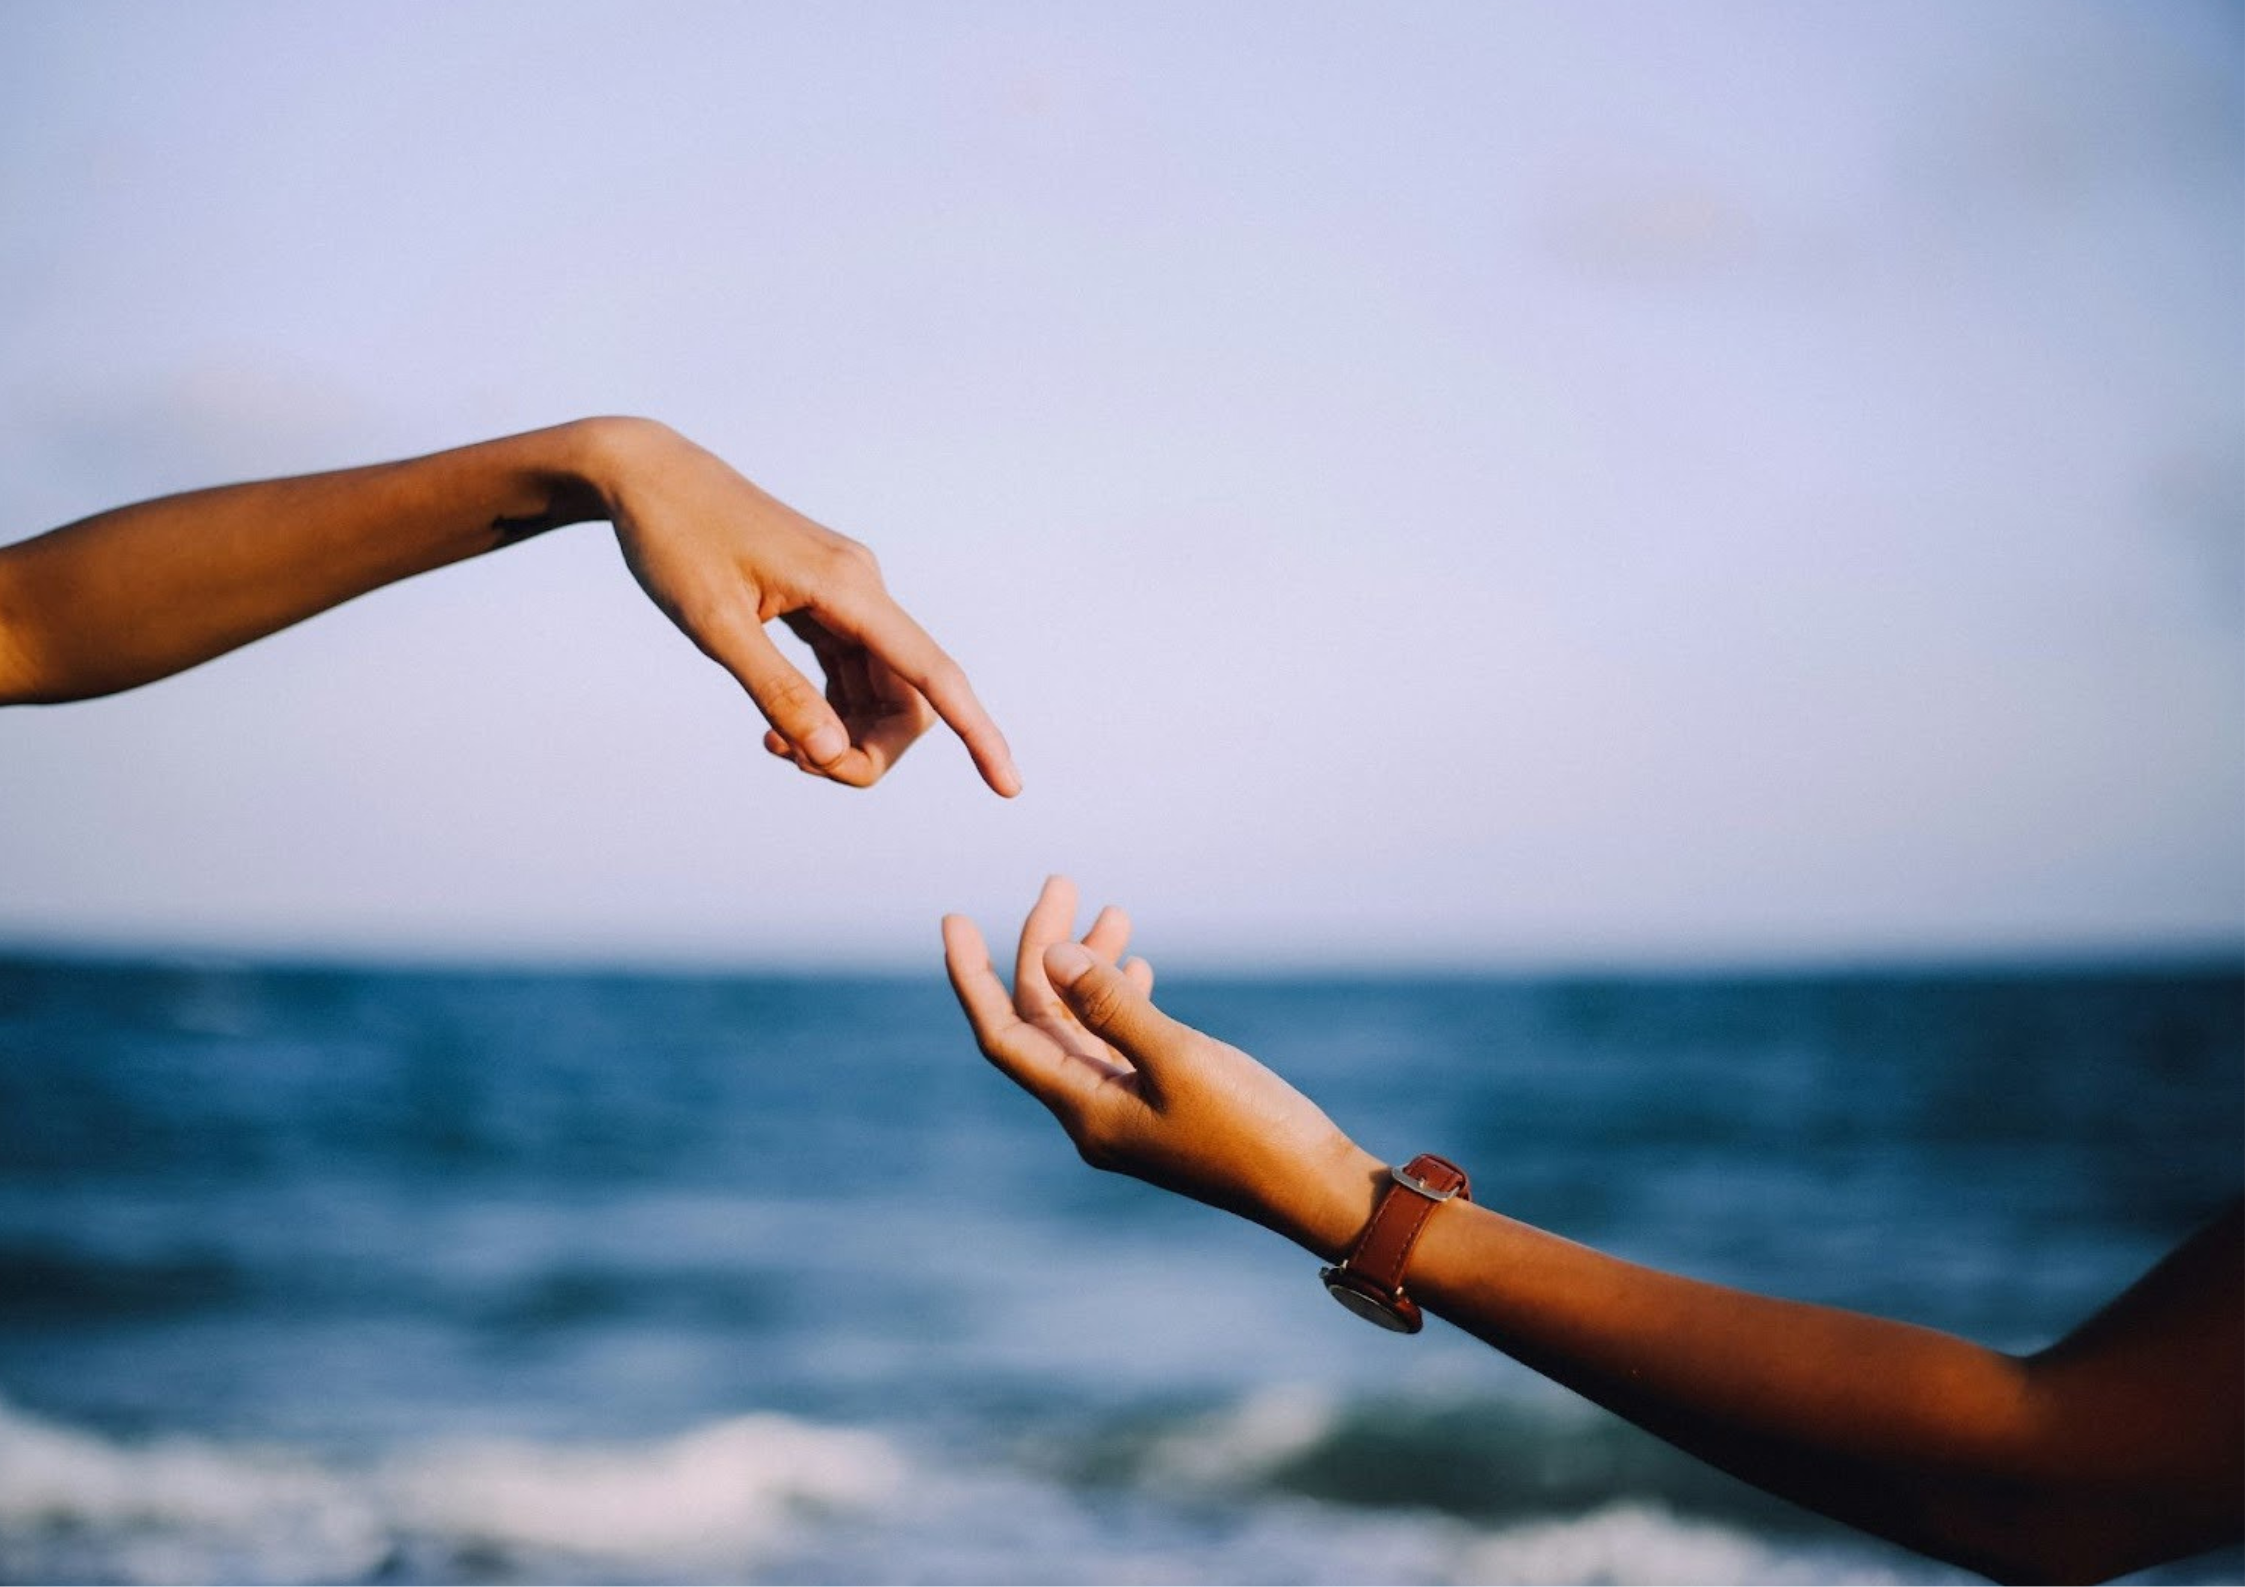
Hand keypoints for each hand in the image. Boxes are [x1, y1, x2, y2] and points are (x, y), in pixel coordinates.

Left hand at [587, 419, 1019, 794]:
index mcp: (848, 588)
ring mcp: (846, 593)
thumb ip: (775, 690)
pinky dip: (828, 710)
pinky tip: (781, 730)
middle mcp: (862, 587)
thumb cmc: (673, 541)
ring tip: (777, 749)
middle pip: (908, 697)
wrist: (646, 474)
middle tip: (800, 767)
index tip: (1009, 788)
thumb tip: (829, 752)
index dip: (977, 734)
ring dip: (844, 735)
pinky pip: (851, 670)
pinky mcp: (824, 600)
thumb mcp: (715, 625)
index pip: (932, 673)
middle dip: (869, 749)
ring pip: (880, 689)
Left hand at [942, 877, 1384, 1257]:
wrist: (1311, 1187)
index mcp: (1083, 1109)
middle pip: (1043, 1018)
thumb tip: (1053, 957)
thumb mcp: (1179, 1058)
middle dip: (1045, 948)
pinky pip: (1118, 1043)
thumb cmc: (1250, 1130)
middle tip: (1062, 883)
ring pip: (1083, 1025)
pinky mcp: (1161, 1105)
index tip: (953, 919)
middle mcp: (1092, 1111)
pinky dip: (1121, 997)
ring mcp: (1126, 1110)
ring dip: (1090, 965)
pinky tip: (1138, 964)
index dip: (973, 977)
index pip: (1003, 1034)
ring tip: (1113, 910)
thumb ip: (1114, 1006)